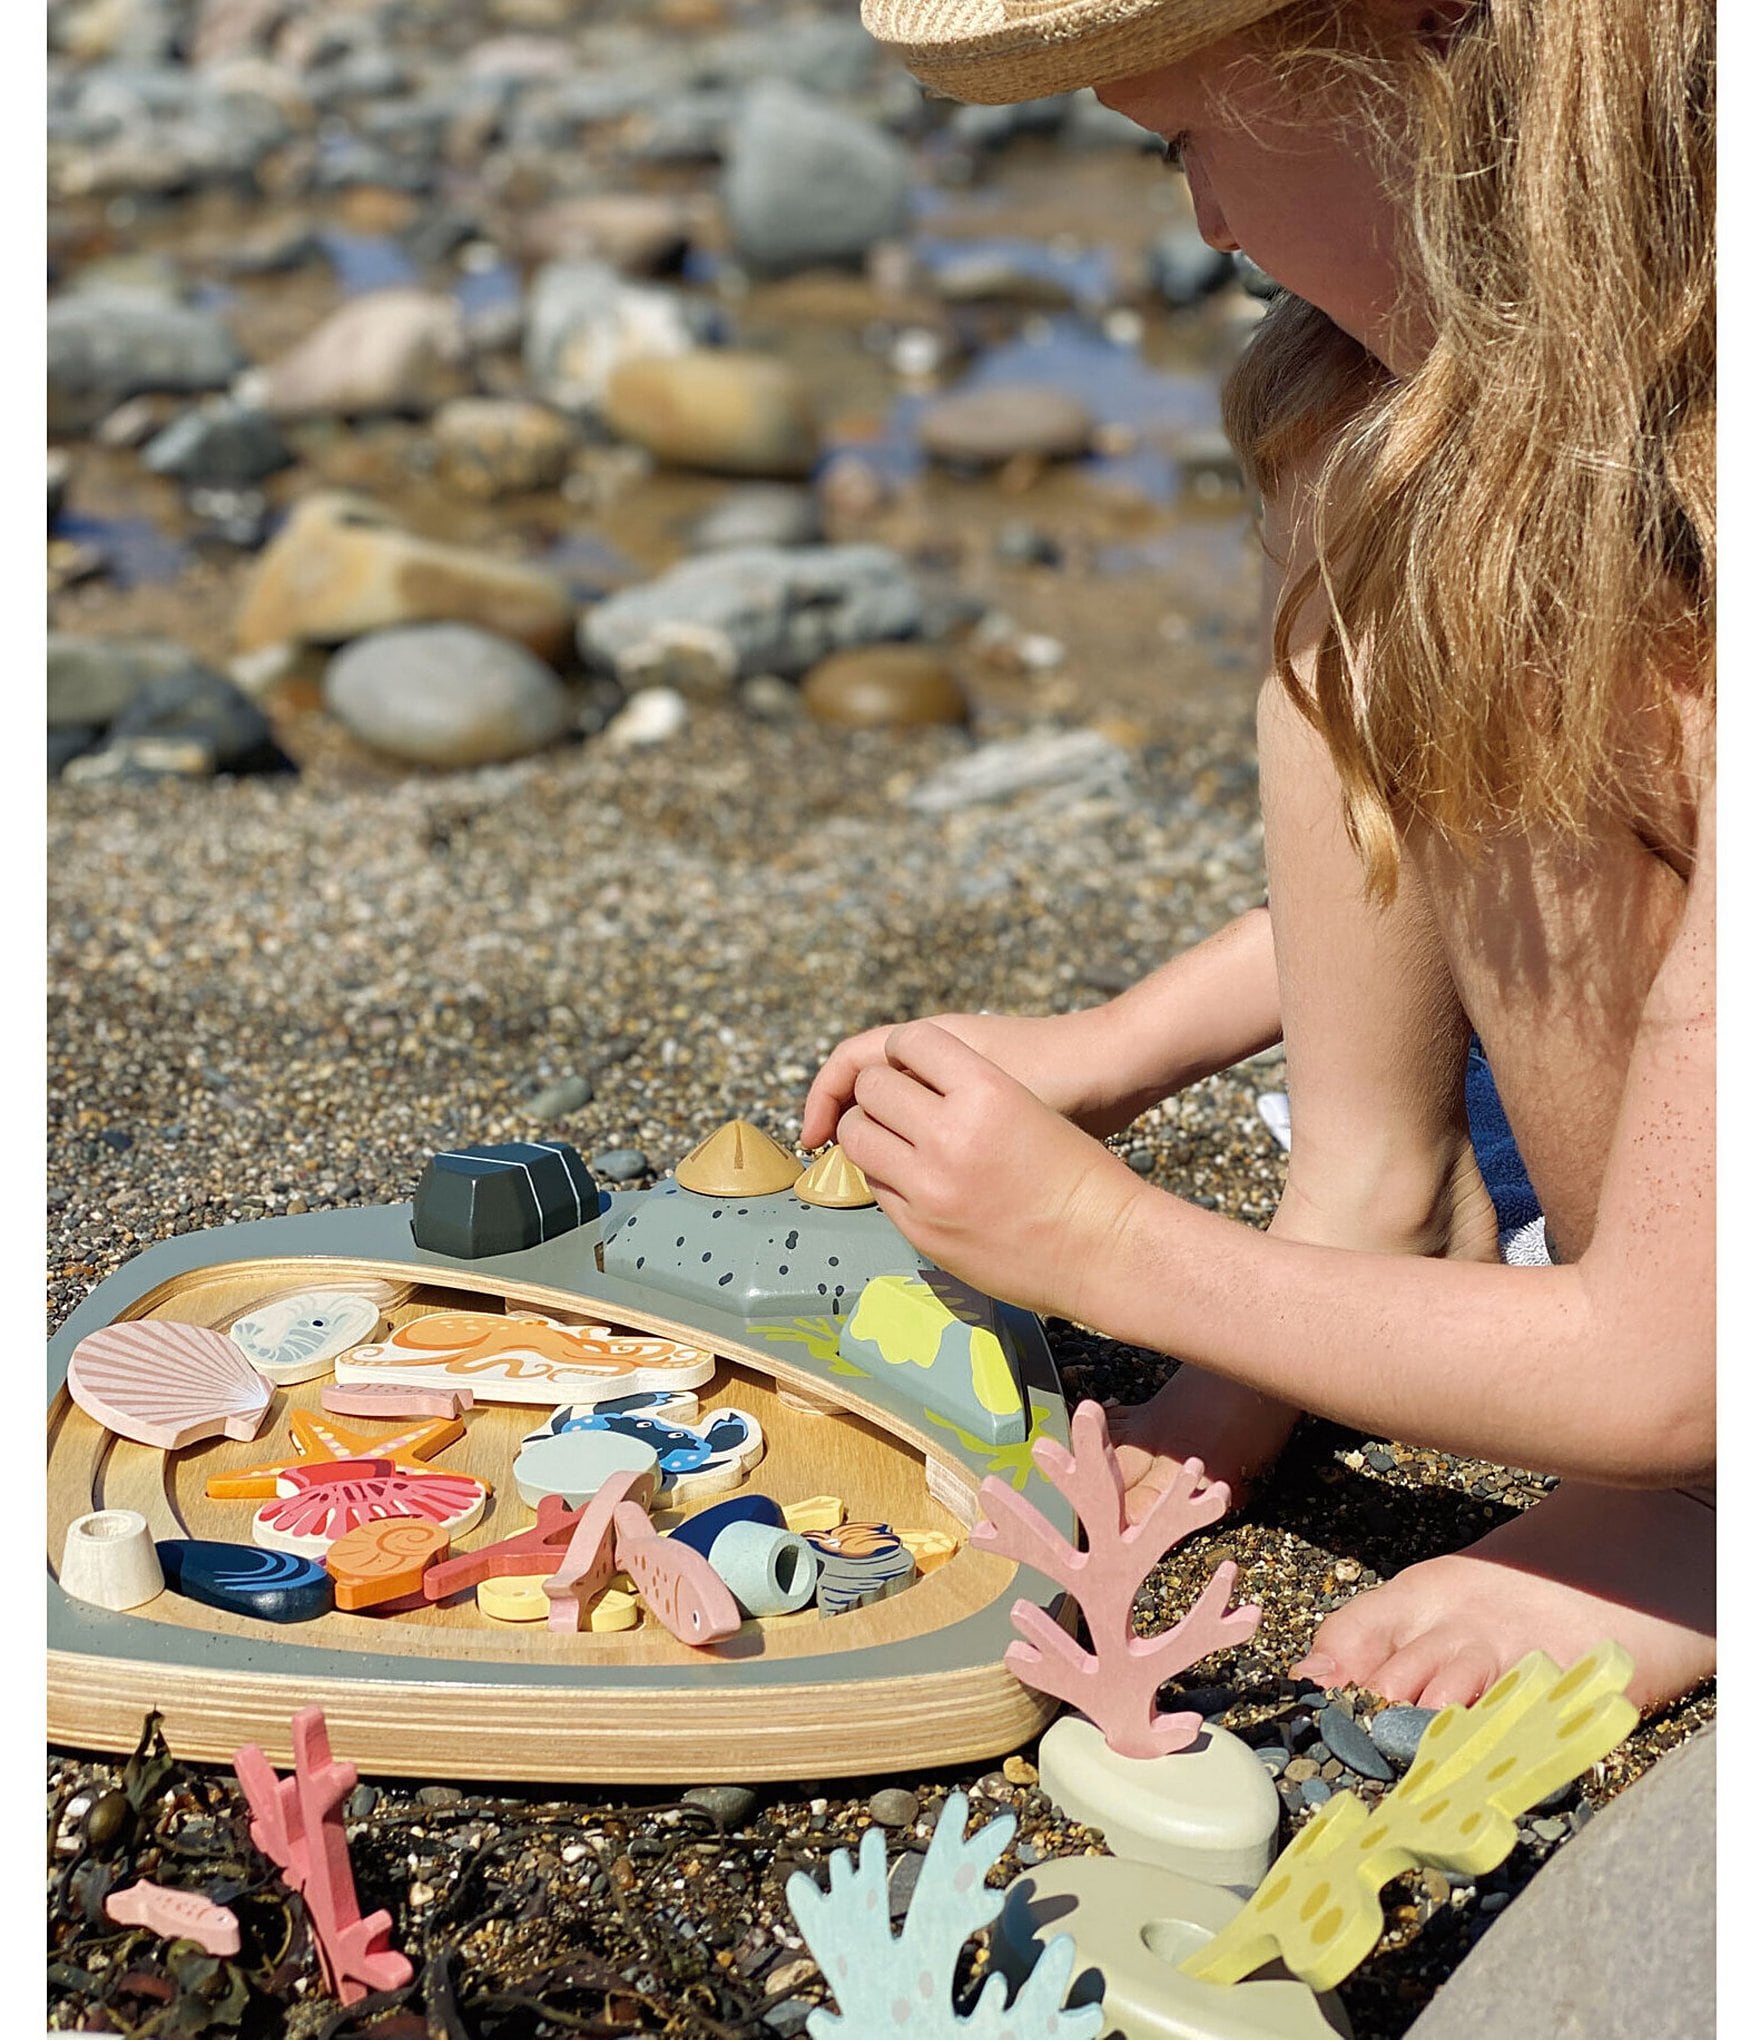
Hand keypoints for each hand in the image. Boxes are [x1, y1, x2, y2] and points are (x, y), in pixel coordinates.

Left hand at [834, 1020, 1151, 1322]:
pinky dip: (886, 1176)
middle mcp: (951, 1133)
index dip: (903, 1050)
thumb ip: (969, 1091)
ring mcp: (930, 1184)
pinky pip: (877, 1187)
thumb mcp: (1028, 1107)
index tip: (905, 1060)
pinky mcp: (922, 1228)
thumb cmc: (1082, 1175)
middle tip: (889, 1101)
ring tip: (890, 1136)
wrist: (1107, 1248)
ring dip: (869, 1132)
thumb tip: (917, 1087)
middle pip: (872, 1088)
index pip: (909, 1042)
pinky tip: (909, 1177)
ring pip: (860, 1138)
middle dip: (878, 1092)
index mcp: (985, 1089)